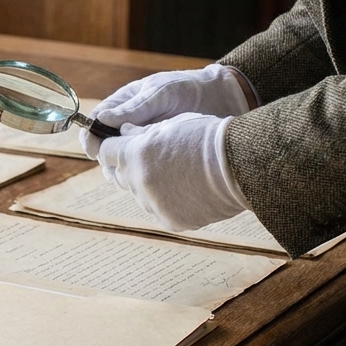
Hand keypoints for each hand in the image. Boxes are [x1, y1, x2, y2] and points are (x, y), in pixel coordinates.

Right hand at [80, 64, 254, 158]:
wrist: (223, 98)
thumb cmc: (188, 88)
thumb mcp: (160, 94)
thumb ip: (133, 108)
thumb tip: (101, 119)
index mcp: (123, 105)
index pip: (96, 122)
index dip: (90, 135)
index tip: (93, 146)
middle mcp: (128, 126)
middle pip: (105, 146)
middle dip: (106, 155)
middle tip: (115, 161)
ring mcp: (143, 143)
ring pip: (121, 161)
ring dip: (123, 168)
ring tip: (135, 168)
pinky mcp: (158, 157)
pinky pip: (142, 170)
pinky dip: (142, 174)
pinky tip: (152, 175)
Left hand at [96, 113, 248, 230]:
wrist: (240, 165)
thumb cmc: (207, 137)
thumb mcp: (171, 124)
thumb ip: (141, 132)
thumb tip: (124, 132)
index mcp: (135, 154)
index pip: (105, 151)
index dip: (110, 146)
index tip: (115, 144)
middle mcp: (139, 182)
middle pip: (118, 175)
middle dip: (128, 165)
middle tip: (149, 157)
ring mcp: (153, 204)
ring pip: (138, 194)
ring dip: (148, 184)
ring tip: (176, 173)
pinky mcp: (169, 220)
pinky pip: (158, 210)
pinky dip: (166, 201)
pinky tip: (186, 189)